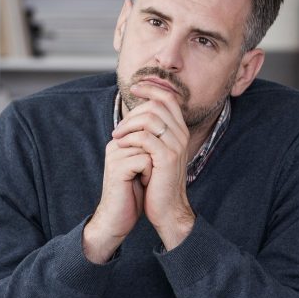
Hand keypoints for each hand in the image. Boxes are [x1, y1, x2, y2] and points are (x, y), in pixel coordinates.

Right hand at [82, 139, 151, 263]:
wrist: (117, 218)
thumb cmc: (132, 195)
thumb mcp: (142, 167)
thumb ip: (148, 149)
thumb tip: (167, 135)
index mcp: (119, 143)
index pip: (147, 132)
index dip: (156, 151)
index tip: (149, 168)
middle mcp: (114, 145)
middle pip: (149, 139)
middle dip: (155, 158)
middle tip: (147, 175)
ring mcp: (115, 155)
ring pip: (149, 149)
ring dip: (153, 167)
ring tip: (143, 180)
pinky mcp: (118, 167)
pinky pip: (145, 161)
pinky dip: (149, 174)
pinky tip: (142, 184)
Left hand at [113, 83, 194, 249]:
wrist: (168, 209)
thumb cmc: (158, 183)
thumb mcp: (156, 154)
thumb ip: (152, 134)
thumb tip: (136, 116)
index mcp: (180, 131)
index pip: (168, 98)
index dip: (150, 89)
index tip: (133, 90)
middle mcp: (181, 135)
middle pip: (157, 104)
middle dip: (133, 111)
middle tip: (119, 128)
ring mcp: (176, 146)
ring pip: (150, 118)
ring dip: (128, 124)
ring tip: (117, 137)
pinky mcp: (167, 157)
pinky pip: (145, 137)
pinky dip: (129, 138)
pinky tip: (120, 146)